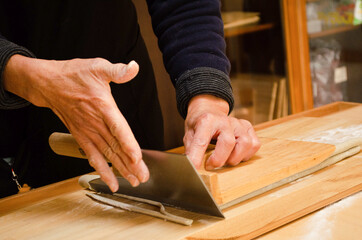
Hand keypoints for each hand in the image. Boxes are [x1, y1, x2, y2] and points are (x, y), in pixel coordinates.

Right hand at [4, 55, 148, 190]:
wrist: (49, 84)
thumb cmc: (74, 75)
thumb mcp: (97, 67)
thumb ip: (117, 71)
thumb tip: (134, 67)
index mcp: (103, 106)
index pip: (118, 128)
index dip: (127, 144)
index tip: (137, 158)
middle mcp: (95, 123)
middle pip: (115, 147)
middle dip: (130, 164)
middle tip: (144, 177)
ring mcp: (88, 132)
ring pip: (107, 155)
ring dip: (121, 170)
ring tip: (134, 181)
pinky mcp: (82, 137)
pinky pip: (93, 157)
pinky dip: (102, 171)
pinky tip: (112, 182)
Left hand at [184, 95, 260, 169]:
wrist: (209, 110)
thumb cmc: (199, 124)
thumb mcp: (189, 134)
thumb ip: (190, 150)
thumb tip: (191, 167)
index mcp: (206, 120)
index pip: (202, 141)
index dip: (197, 157)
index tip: (195, 168)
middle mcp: (224, 120)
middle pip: (228, 142)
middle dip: (219, 159)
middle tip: (211, 164)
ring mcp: (238, 123)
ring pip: (245, 143)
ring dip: (235, 158)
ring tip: (225, 160)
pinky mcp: (248, 127)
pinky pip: (254, 144)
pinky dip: (246, 154)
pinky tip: (236, 154)